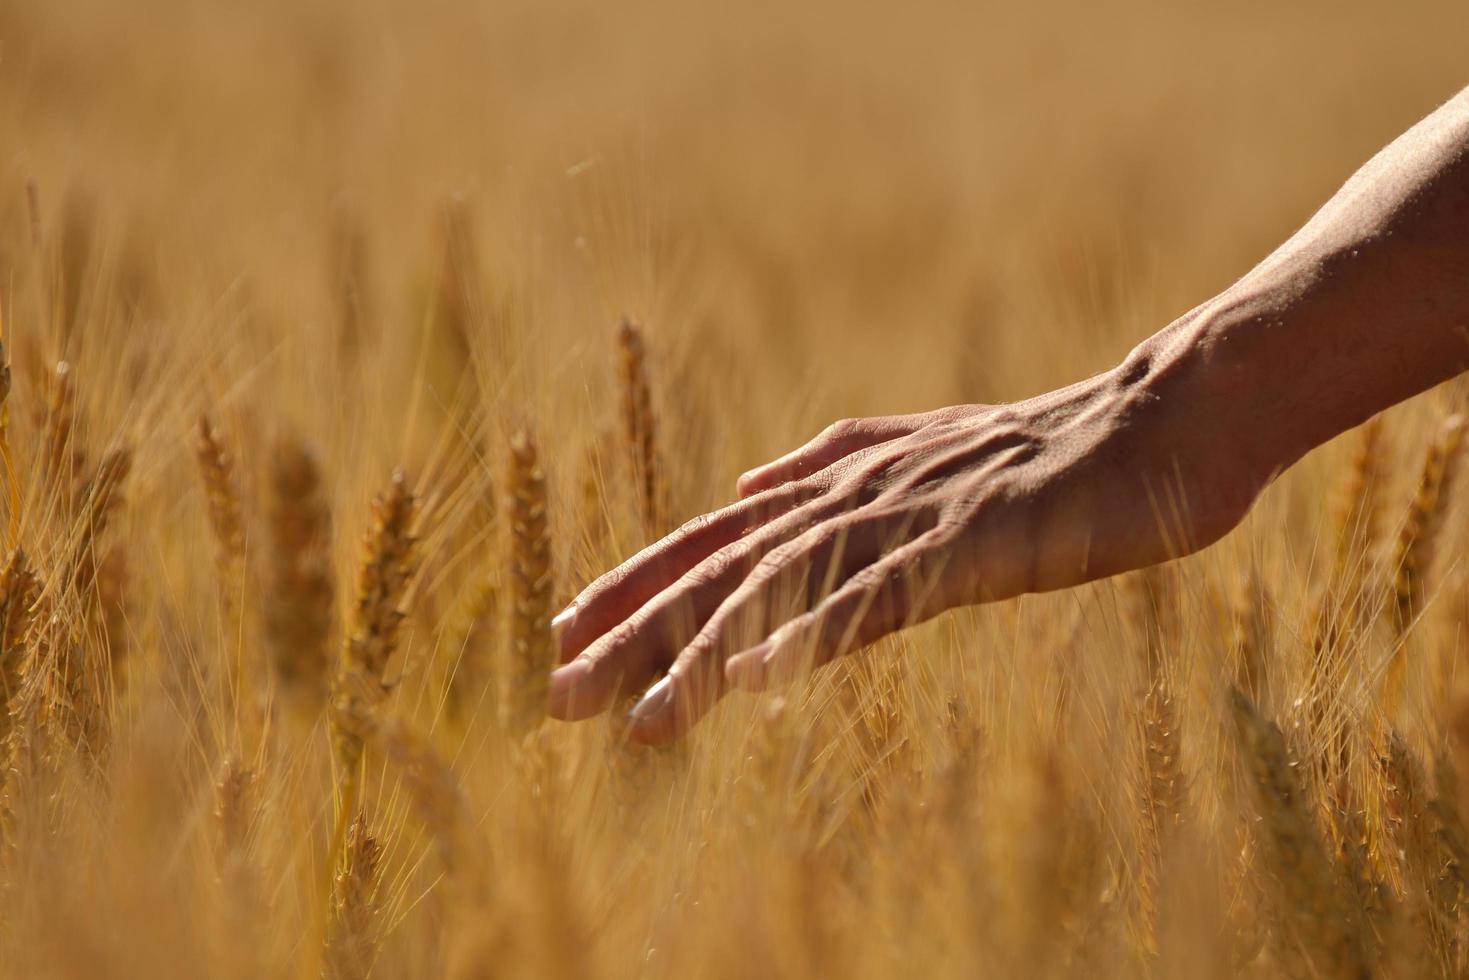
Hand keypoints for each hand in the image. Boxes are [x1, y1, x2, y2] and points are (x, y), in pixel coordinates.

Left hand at [548, 357, 1264, 743]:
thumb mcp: (923, 461)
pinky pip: (876, 598)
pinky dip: (813, 633)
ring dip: (701, 654)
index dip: (635, 585)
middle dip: (631, 632)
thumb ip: (833, 467)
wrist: (1157, 425)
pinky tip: (757, 677)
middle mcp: (852, 495)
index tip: (564, 632)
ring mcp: (905, 519)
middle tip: (553, 691)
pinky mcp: (965, 545)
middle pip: (720, 568)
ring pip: (778, 590)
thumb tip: (749, 486)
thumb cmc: (1047, 460)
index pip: (713, 541)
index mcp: (839, 484)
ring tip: (633, 718)